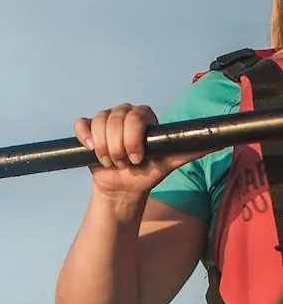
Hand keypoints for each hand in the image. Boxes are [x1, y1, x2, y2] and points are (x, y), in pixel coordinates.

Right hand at [74, 103, 200, 198]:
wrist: (125, 189)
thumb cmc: (148, 173)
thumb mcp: (171, 162)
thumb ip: (193, 149)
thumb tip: (221, 141)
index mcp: (143, 116)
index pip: (135, 114)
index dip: (132, 137)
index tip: (137, 158)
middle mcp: (124, 114)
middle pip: (114, 118)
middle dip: (118, 147)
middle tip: (125, 163)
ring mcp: (105, 122)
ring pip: (98, 122)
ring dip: (104, 148)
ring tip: (111, 162)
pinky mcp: (89, 131)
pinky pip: (81, 123)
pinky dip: (84, 135)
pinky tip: (91, 148)